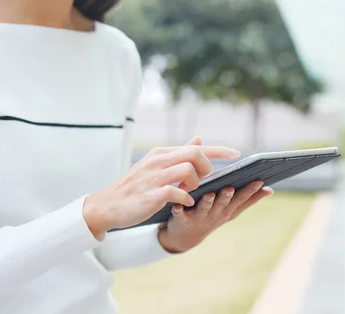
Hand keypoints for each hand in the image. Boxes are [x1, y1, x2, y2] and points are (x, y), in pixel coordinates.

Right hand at [83, 141, 240, 238]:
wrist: (108, 205)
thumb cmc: (136, 187)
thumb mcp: (156, 165)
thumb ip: (179, 154)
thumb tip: (199, 139)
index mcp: (161, 154)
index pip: (196, 147)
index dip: (218, 150)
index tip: (236, 154)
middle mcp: (158, 161)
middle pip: (194, 153)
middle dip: (207, 167)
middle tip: (204, 180)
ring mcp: (154, 177)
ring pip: (188, 170)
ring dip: (195, 183)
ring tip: (188, 191)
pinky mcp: (151, 194)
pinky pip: (176, 191)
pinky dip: (186, 197)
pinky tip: (185, 202)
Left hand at [158, 182, 273, 252]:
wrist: (185, 236)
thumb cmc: (211, 215)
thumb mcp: (231, 209)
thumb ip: (248, 198)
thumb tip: (270, 189)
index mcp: (227, 209)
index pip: (241, 199)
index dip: (250, 191)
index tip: (259, 181)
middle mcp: (215, 214)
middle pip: (223, 205)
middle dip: (227, 197)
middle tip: (230, 188)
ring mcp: (199, 218)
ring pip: (204, 209)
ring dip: (207, 203)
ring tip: (209, 194)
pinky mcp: (181, 220)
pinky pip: (180, 216)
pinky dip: (179, 211)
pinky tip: (177, 206)